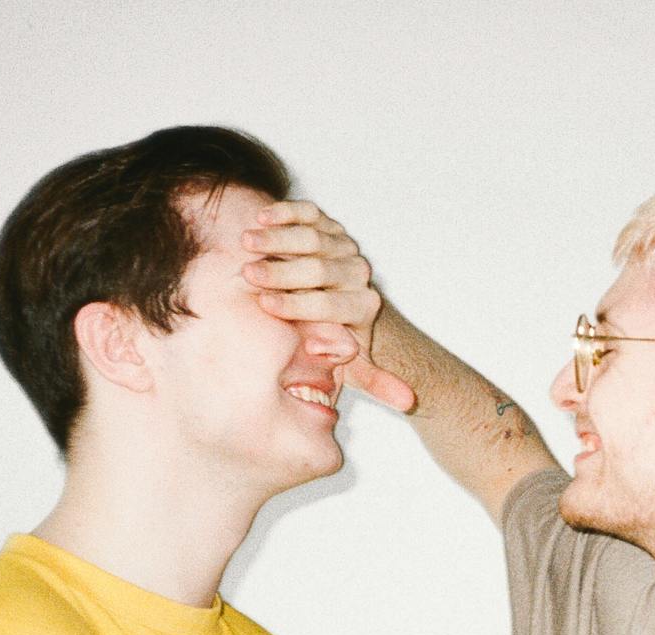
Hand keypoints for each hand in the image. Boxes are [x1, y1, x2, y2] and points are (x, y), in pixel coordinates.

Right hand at [243, 200, 415, 411]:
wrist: (336, 301)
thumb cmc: (331, 337)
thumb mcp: (355, 364)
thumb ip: (377, 380)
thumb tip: (408, 402)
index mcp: (363, 307)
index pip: (330, 304)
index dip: (297, 304)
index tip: (265, 304)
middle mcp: (357, 274)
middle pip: (320, 268)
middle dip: (282, 271)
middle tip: (248, 274)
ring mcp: (344, 246)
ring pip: (313, 237)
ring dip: (278, 239)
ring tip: (246, 243)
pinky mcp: (330, 225)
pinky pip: (310, 213)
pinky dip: (286, 212)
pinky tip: (261, 217)